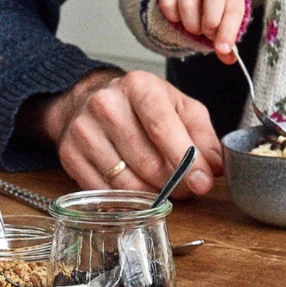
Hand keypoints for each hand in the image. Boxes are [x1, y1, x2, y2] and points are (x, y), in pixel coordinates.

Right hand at [32, 69, 221, 196]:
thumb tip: (216, 168)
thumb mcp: (182, 109)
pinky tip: (141, 189)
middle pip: (147, 161)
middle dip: (175, 183)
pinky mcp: (69, 155)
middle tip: (189, 188)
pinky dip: (128, 199)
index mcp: (139, 87)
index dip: (185, 160)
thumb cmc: (145, 106)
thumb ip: (204, 137)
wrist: (95, 100)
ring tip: (168, 188)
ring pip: (126, 182)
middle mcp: (106, 104)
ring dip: (154, 194)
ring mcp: (83, 130)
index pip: (162, 127)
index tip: (202, 182)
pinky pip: (106, 192)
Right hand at [158, 0, 245, 63]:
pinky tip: (181, 18)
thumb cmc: (218, 11)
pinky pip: (168, 5)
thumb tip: (228, 59)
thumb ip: (227, 42)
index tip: (222, 49)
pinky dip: (174, 18)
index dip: (228, 31)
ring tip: (196, 26)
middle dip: (209, 23)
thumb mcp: (227, 24)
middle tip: (207, 33)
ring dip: (191, 24)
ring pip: (187, 4)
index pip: (233, 9)